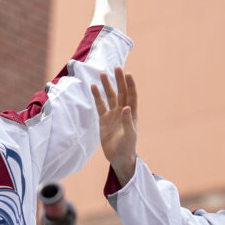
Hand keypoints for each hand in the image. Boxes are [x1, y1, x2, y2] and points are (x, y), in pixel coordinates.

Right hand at [90, 67, 137, 183]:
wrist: (119, 157)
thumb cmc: (127, 147)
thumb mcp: (129, 135)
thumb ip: (127, 121)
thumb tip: (126, 107)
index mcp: (131, 113)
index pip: (131, 96)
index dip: (130, 85)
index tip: (128, 74)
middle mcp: (123, 111)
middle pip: (121, 92)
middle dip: (119, 80)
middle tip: (116, 68)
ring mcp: (113, 114)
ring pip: (110, 96)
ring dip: (107, 85)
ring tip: (102, 74)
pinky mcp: (104, 119)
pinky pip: (100, 105)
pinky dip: (97, 96)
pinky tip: (93, 87)